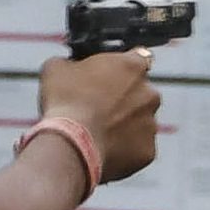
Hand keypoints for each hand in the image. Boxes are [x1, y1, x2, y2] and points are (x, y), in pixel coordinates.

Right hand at [37, 50, 161, 185]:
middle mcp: (150, 93)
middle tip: (101, 109)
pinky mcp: (148, 151)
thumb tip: (70, 66)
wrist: (71, 143)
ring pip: (141, 123)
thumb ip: (73, 62)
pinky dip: (125, 150)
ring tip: (98, 133)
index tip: (113, 77)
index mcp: (133, 66)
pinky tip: (103, 149)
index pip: (139, 58)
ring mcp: (151, 124)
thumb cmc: (65, 101)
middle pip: (142, 94)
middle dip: (126, 100)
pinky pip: (138, 149)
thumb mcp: (58, 67)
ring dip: (126, 125)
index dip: (124, 68)